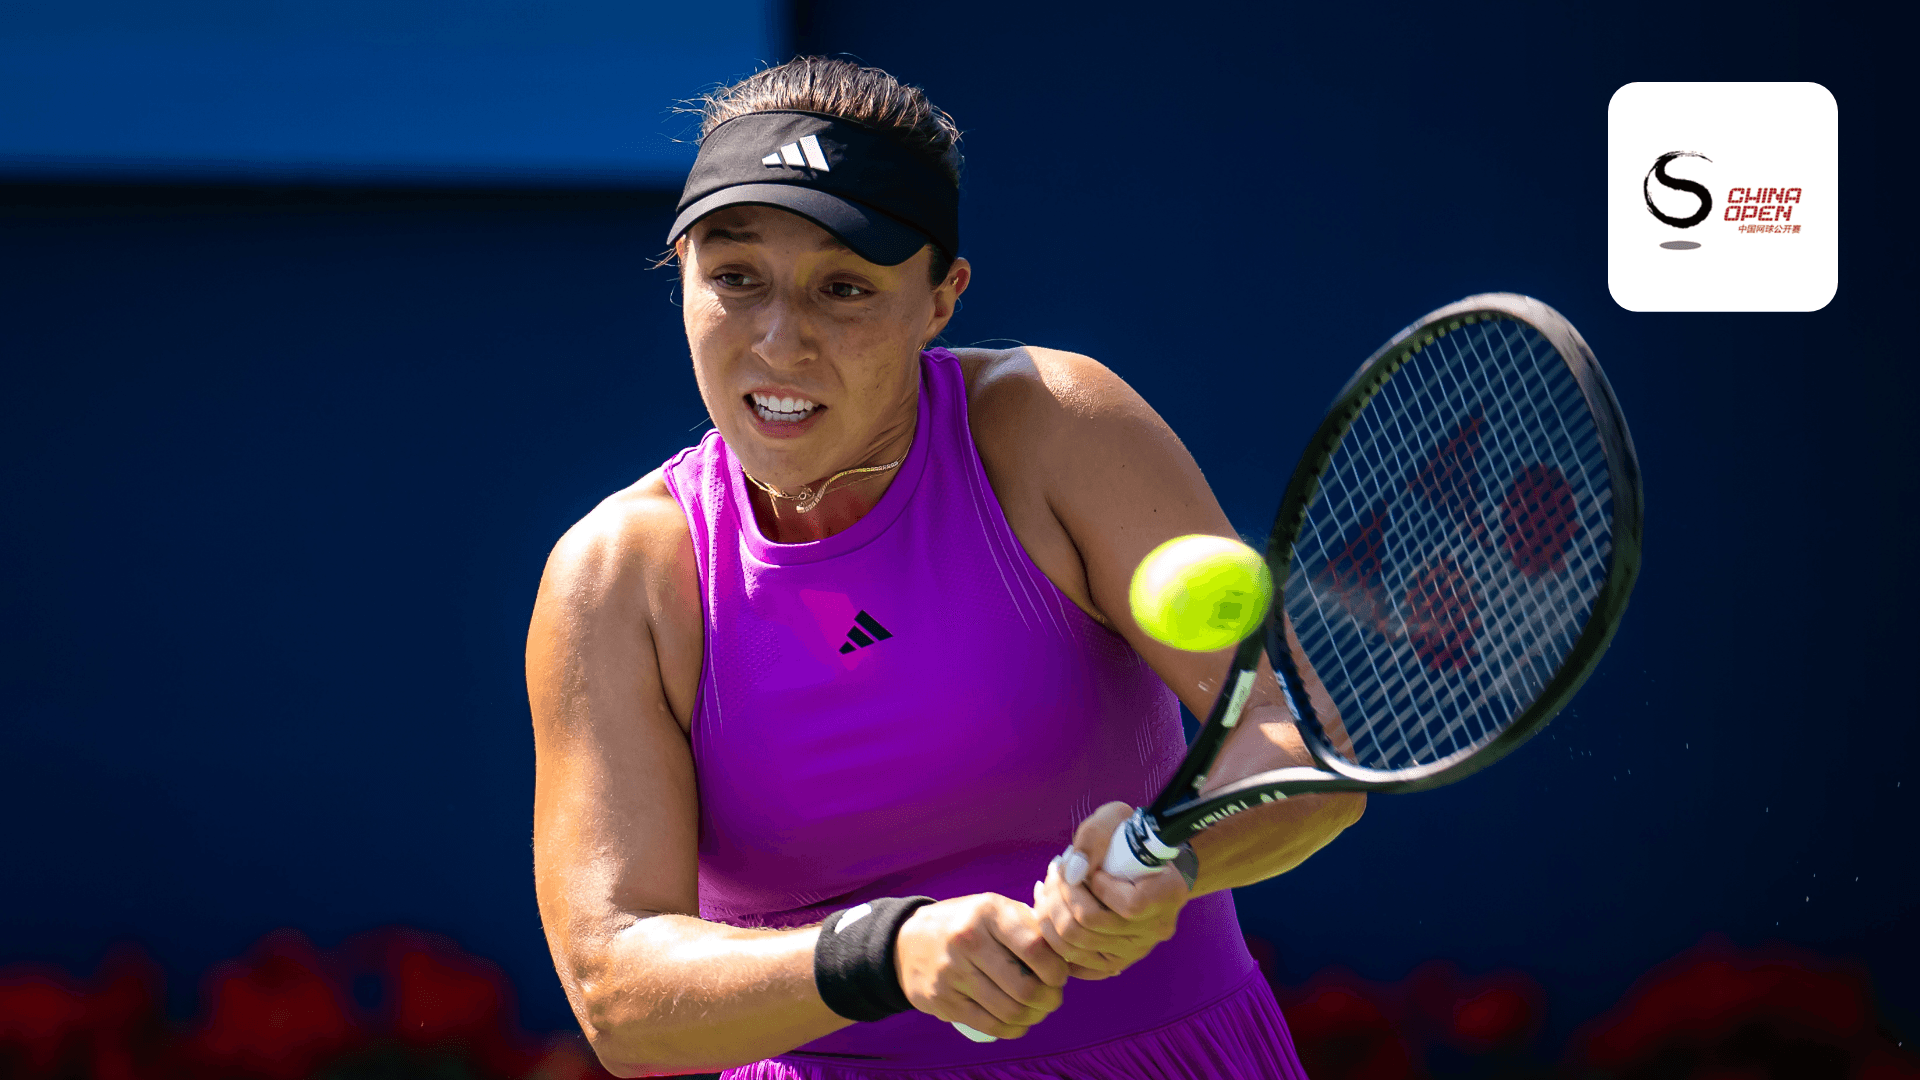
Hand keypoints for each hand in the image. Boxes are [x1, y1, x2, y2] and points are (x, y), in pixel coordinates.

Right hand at [893, 893, 1067, 1038]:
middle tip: (1052, 997)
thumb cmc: (967, 924)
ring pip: (1009, 1011)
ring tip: (1037, 1010)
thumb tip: (1075, 957)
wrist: (907, 940)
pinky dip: (1013, 1030)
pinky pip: (989, 1025)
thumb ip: (1032, 926)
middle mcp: (968, 940)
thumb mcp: (995, 909)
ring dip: (1033, 1017)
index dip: (1057, 970)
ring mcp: (952, 973)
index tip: (1060, 975)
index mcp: (988, 912)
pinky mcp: (942, 1001)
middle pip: (1025, 987)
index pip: (1036, 949)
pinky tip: (1019, 1022)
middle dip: (1049, 999)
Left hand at [1032, 801, 1189, 979]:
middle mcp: (1156, 929)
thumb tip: (1072, 871)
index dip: (1100, 885)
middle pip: (1090, 925)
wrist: (1144, 864)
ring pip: (1075, 944)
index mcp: (1168, 894)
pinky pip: (1074, 962)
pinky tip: (1048, 911)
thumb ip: (1095, 836)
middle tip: (1055, 872)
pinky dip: (1052, 938)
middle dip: (1061, 894)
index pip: (1130, 905)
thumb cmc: (1130, 838)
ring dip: (1050, 911)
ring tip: (1047, 887)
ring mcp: (1135, 951)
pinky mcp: (1114, 962)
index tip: (1094, 869)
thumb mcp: (1116, 818)